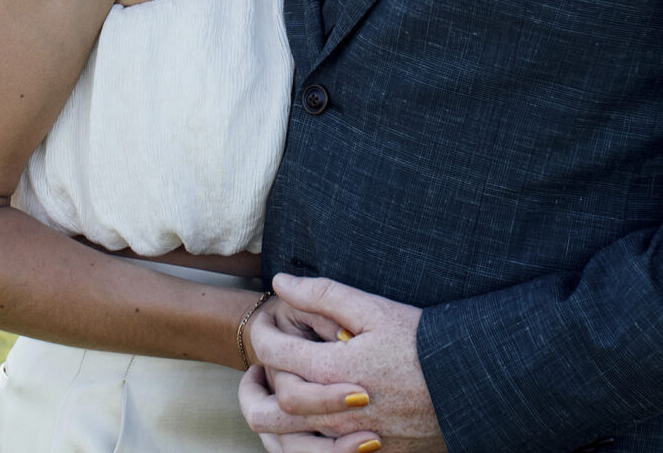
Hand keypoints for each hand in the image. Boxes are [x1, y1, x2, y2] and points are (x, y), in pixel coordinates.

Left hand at [239, 274, 447, 452]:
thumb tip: (280, 282)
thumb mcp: (373, 308)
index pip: (276, 356)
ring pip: (290, 446)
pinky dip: (301, 446)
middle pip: (272, 413)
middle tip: (254, 372)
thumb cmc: (420, 341)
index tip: (263, 325)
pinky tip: (305, 425)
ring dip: (271, 423)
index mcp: (334, 370)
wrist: (467, 383)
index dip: (261, 338)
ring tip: (273, 400)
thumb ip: (323, 294)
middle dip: (251, 391)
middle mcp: (337, 412)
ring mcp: (352, 442)